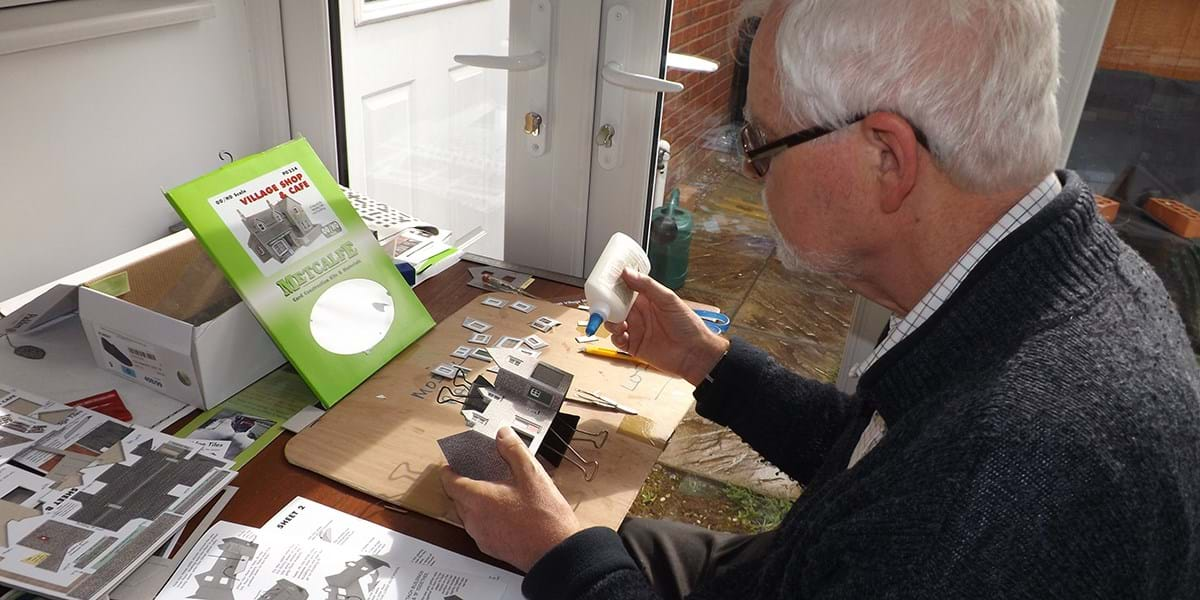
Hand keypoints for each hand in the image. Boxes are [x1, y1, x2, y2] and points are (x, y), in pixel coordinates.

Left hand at [440, 428, 581, 571]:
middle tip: (481, 473)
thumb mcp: (532, 475)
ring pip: (469, 514)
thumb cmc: (545, 519)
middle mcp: (474, 520)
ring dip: (476, 502)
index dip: (450, 470)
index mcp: (479, 499)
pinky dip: (485, 517)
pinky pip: (480, 527)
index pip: (449, 482)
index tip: (454, 464)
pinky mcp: (491, 548)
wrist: (556, 553)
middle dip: (465, 484)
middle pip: (458, 498)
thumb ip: (514, 450)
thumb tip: (503, 435)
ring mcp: (481, 536)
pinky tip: (506, 511)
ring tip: (497, 491)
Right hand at [605, 269, 728, 385]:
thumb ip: (646, 286)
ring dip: (611, 321)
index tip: (605, 280)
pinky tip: (622, 334)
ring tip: (619, 322)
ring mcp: (636, 330)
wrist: (694, 353)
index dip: (614, 285)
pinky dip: (615, 337)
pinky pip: (617, 340)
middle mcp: (639, 314)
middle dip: (607, 304)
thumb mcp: (668, 299)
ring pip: (613, 323)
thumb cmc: (688, 325)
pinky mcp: (634, 346)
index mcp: (647, 300)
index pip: (625, 289)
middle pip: (615, 306)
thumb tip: (627, 272)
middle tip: (604, 303)